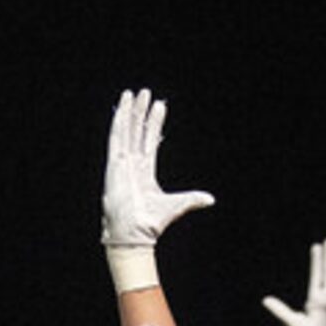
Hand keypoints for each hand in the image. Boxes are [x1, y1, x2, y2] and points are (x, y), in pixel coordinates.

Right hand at [102, 90, 214, 275]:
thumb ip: (192, 199)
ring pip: (126, 131)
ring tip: (134, 93)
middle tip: (146, 93)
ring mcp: (122, 163)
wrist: (135, 233)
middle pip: (137, 132)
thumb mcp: (177, 205)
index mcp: (144, 171)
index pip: (149, 141)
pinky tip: (122, 108)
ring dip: (130, 112)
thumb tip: (210, 199)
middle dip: (141, 112)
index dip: (154, 123)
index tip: (159, 106)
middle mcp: (132, 164)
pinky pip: (116, 139)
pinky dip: (119, 123)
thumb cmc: (151, 222)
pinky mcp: (114, 164)